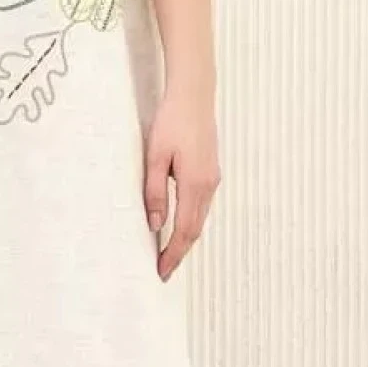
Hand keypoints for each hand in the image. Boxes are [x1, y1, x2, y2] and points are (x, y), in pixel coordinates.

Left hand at [143, 81, 220, 279]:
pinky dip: (192, 221)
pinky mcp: (211, 171)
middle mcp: (208, 186)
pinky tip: (180, 224)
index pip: (184, 230)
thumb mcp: (155, 157)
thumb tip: (155, 224)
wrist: (194, 95)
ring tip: (170, 253)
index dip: (174, 254)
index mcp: (194, 184)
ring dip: (187, 238)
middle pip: (196, 230)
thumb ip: (155, 192)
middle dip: (180, 252)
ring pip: (201, 218)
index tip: (162, 271)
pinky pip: (202, 205)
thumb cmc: (172, 122)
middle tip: (164, 270)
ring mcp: (213, 178)